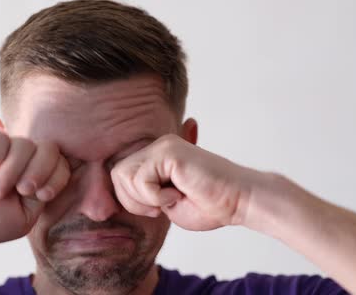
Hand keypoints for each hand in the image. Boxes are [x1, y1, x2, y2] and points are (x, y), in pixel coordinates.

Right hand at [0, 120, 70, 245]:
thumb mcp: (25, 216)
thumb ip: (43, 192)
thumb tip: (56, 163)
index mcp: (35, 176)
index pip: (62, 164)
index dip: (56, 177)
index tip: (40, 195)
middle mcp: (22, 159)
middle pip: (50, 148)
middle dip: (39, 171)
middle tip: (21, 189)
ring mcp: (4, 147)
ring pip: (25, 144)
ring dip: (11, 171)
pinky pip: (1, 138)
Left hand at [111, 133, 258, 230]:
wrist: (239, 202)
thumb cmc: (208, 205)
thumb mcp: (164, 202)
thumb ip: (141, 193)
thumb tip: (118, 185)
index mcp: (156, 156)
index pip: (119, 176)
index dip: (130, 200)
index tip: (156, 209)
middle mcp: (158, 146)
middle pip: (116, 174)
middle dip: (132, 200)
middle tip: (161, 207)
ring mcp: (163, 145)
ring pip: (123, 175)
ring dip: (145, 199)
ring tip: (173, 198)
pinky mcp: (169, 151)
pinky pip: (141, 180)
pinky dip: (156, 197)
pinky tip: (180, 193)